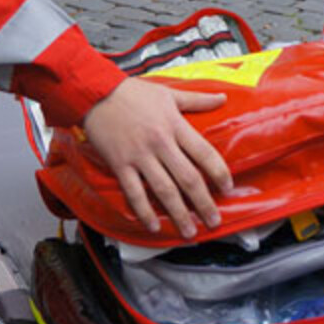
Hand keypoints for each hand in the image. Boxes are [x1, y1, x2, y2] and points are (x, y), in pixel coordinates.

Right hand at [81, 78, 231, 237]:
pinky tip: (153, 226)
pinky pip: (134, 193)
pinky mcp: (120, 165)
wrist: (96, 93)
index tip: (228, 188)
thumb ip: (198, 99)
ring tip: (189, 231)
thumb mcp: (169, 93)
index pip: (205, 153)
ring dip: (179, 214)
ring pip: (164, 190)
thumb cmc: (132, 92)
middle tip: (214, 221)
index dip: (219, 173)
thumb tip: (223, 98)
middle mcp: (161, 143)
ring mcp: (140, 156)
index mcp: (175, 125)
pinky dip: (144, 212)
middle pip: (188, 178)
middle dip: (204, 203)